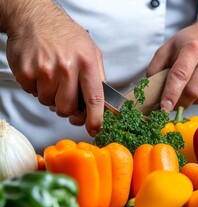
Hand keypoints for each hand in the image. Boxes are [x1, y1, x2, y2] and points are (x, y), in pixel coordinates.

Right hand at [5, 0, 104, 135]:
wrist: (35, 18)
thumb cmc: (65, 35)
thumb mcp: (91, 51)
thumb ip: (98, 76)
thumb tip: (102, 101)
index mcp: (87, 63)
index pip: (94, 98)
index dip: (95, 119)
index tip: (94, 129)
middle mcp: (67, 67)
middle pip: (67, 108)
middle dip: (67, 108)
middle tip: (66, 95)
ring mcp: (45, 70)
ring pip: (48, 103)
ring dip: (51, 96)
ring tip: (52, 77)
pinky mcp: (26, 72)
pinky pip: (32, 93)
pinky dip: (36, 87)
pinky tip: (41, 72)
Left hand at [147, 5, 197, 111]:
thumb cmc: (195, 40)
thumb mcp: (170, 46)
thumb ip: (156, 66)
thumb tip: (150, 88)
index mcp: (193, 48)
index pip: (180, 75)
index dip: (171, 94)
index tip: (164, 108)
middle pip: (193, 92)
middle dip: (180, 101)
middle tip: (174, 100)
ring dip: (194, 100)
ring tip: (192, 87)